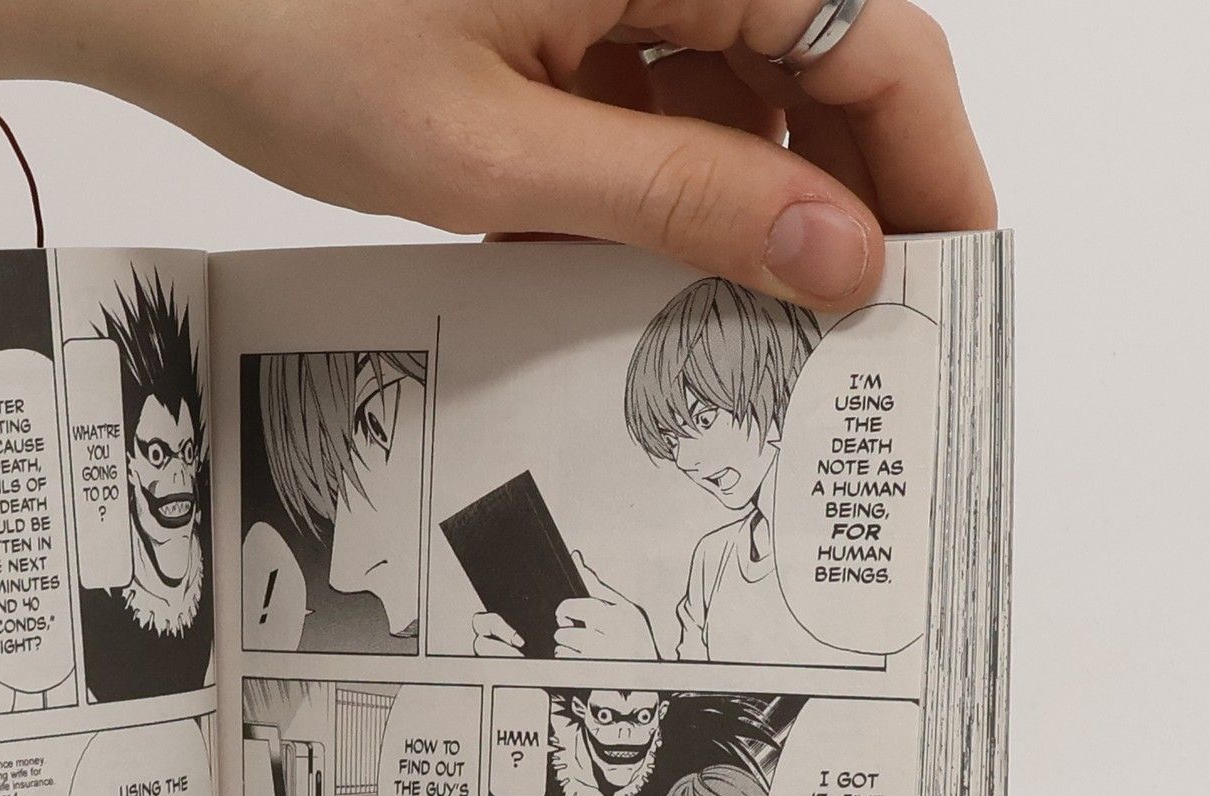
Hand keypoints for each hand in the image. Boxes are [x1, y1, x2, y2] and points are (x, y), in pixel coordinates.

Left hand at [64, 0, 994, 306]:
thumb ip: (677, 198)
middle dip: (836, 197)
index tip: (941, 276)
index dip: (925, 165)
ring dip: (740, 201)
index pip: (875, 37)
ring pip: (732, 86)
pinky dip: (650, 180)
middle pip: (815, 59)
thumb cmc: (286, 33)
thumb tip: (833, 254)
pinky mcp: (555, 9)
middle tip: (841, 332)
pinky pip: (647, 92)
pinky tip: (629, 268)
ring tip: (735, 327)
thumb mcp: (498, 153)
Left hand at [469, 553, 655, 658]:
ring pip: (564, 638)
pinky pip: (564, 657)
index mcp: (624, 613)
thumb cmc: (632, 639)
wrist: (644, 678)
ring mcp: (605, 653)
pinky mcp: (595, 670)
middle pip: (569, 618)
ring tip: (575, 644)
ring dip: (563, 641)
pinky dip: (564, 656)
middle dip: (563, 621)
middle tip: (567, 626)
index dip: (567, 607)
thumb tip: (577, 558)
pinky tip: (575, 657)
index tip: (564, 612)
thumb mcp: (624, 609)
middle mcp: (616, 632)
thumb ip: (598, 586)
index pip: (585, 602)